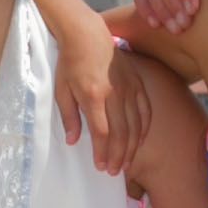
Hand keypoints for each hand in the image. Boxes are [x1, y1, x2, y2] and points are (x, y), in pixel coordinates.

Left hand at [56, 46, 153, 177]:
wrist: (88, 35)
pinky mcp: (138, 84)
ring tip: (124, 164)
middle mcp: (115, 93)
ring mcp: (129, 88)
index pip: (102, 132)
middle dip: (117, 156)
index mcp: (93, 95)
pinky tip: (139, 142)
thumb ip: (68, 116)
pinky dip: (144, 129)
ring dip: (131, 148)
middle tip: (113, 172)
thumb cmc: (70, 63)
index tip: (99, 166)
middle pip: (121, 133)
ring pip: (136, 125)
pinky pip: (145, 111)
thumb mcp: (61, 89)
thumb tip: (73, 141)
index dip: (102, 152)